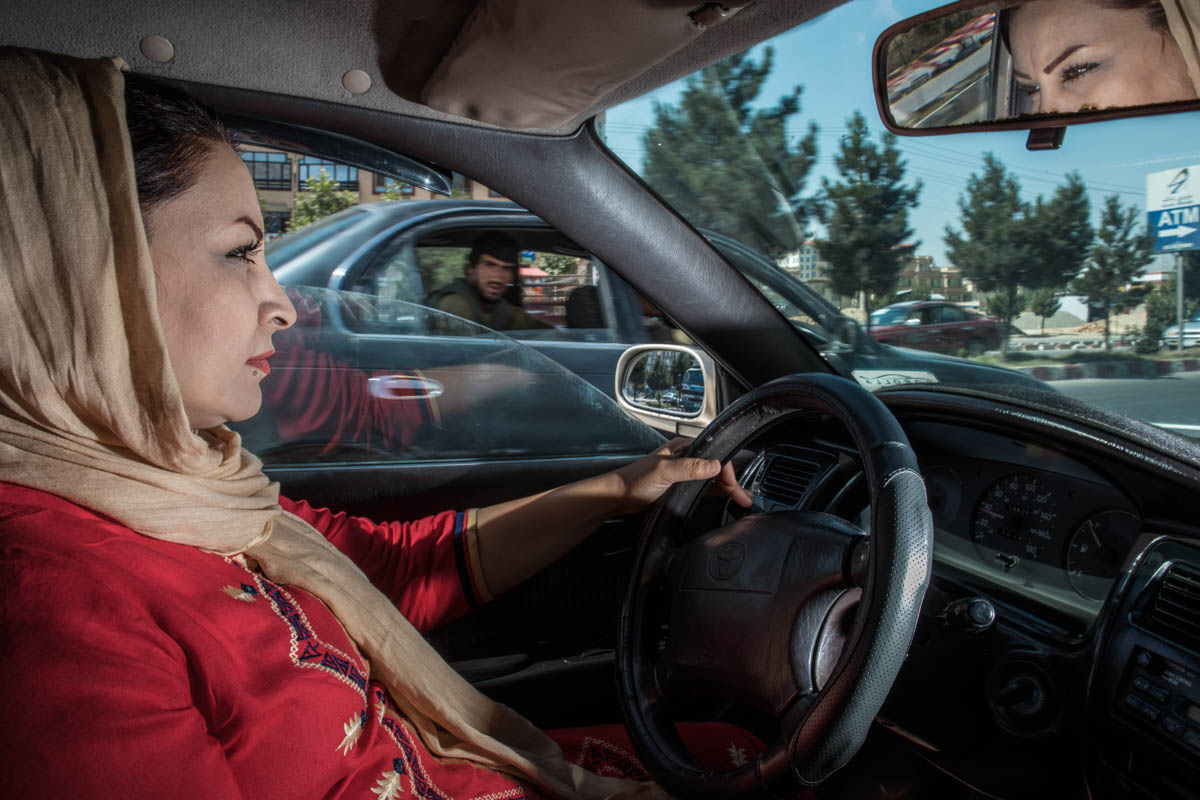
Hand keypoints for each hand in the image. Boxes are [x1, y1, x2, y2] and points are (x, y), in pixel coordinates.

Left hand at [613, 437, 752, 514]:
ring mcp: (684, 472)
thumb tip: (714, 464)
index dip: (727, 472)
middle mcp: (686, 458)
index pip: (715, 456)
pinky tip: (725, 499)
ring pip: (712, 478)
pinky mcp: (680, 485)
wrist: (618, 496)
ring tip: (741, 500)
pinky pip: (704, 487)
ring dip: (727, 488)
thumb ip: (689, 467)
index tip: (734, 488)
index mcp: (683, 448)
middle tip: (743, 498)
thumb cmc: (635, 480)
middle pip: (716, 468)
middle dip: (732, 482)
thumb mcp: (664, 472)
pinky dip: (717, 493)